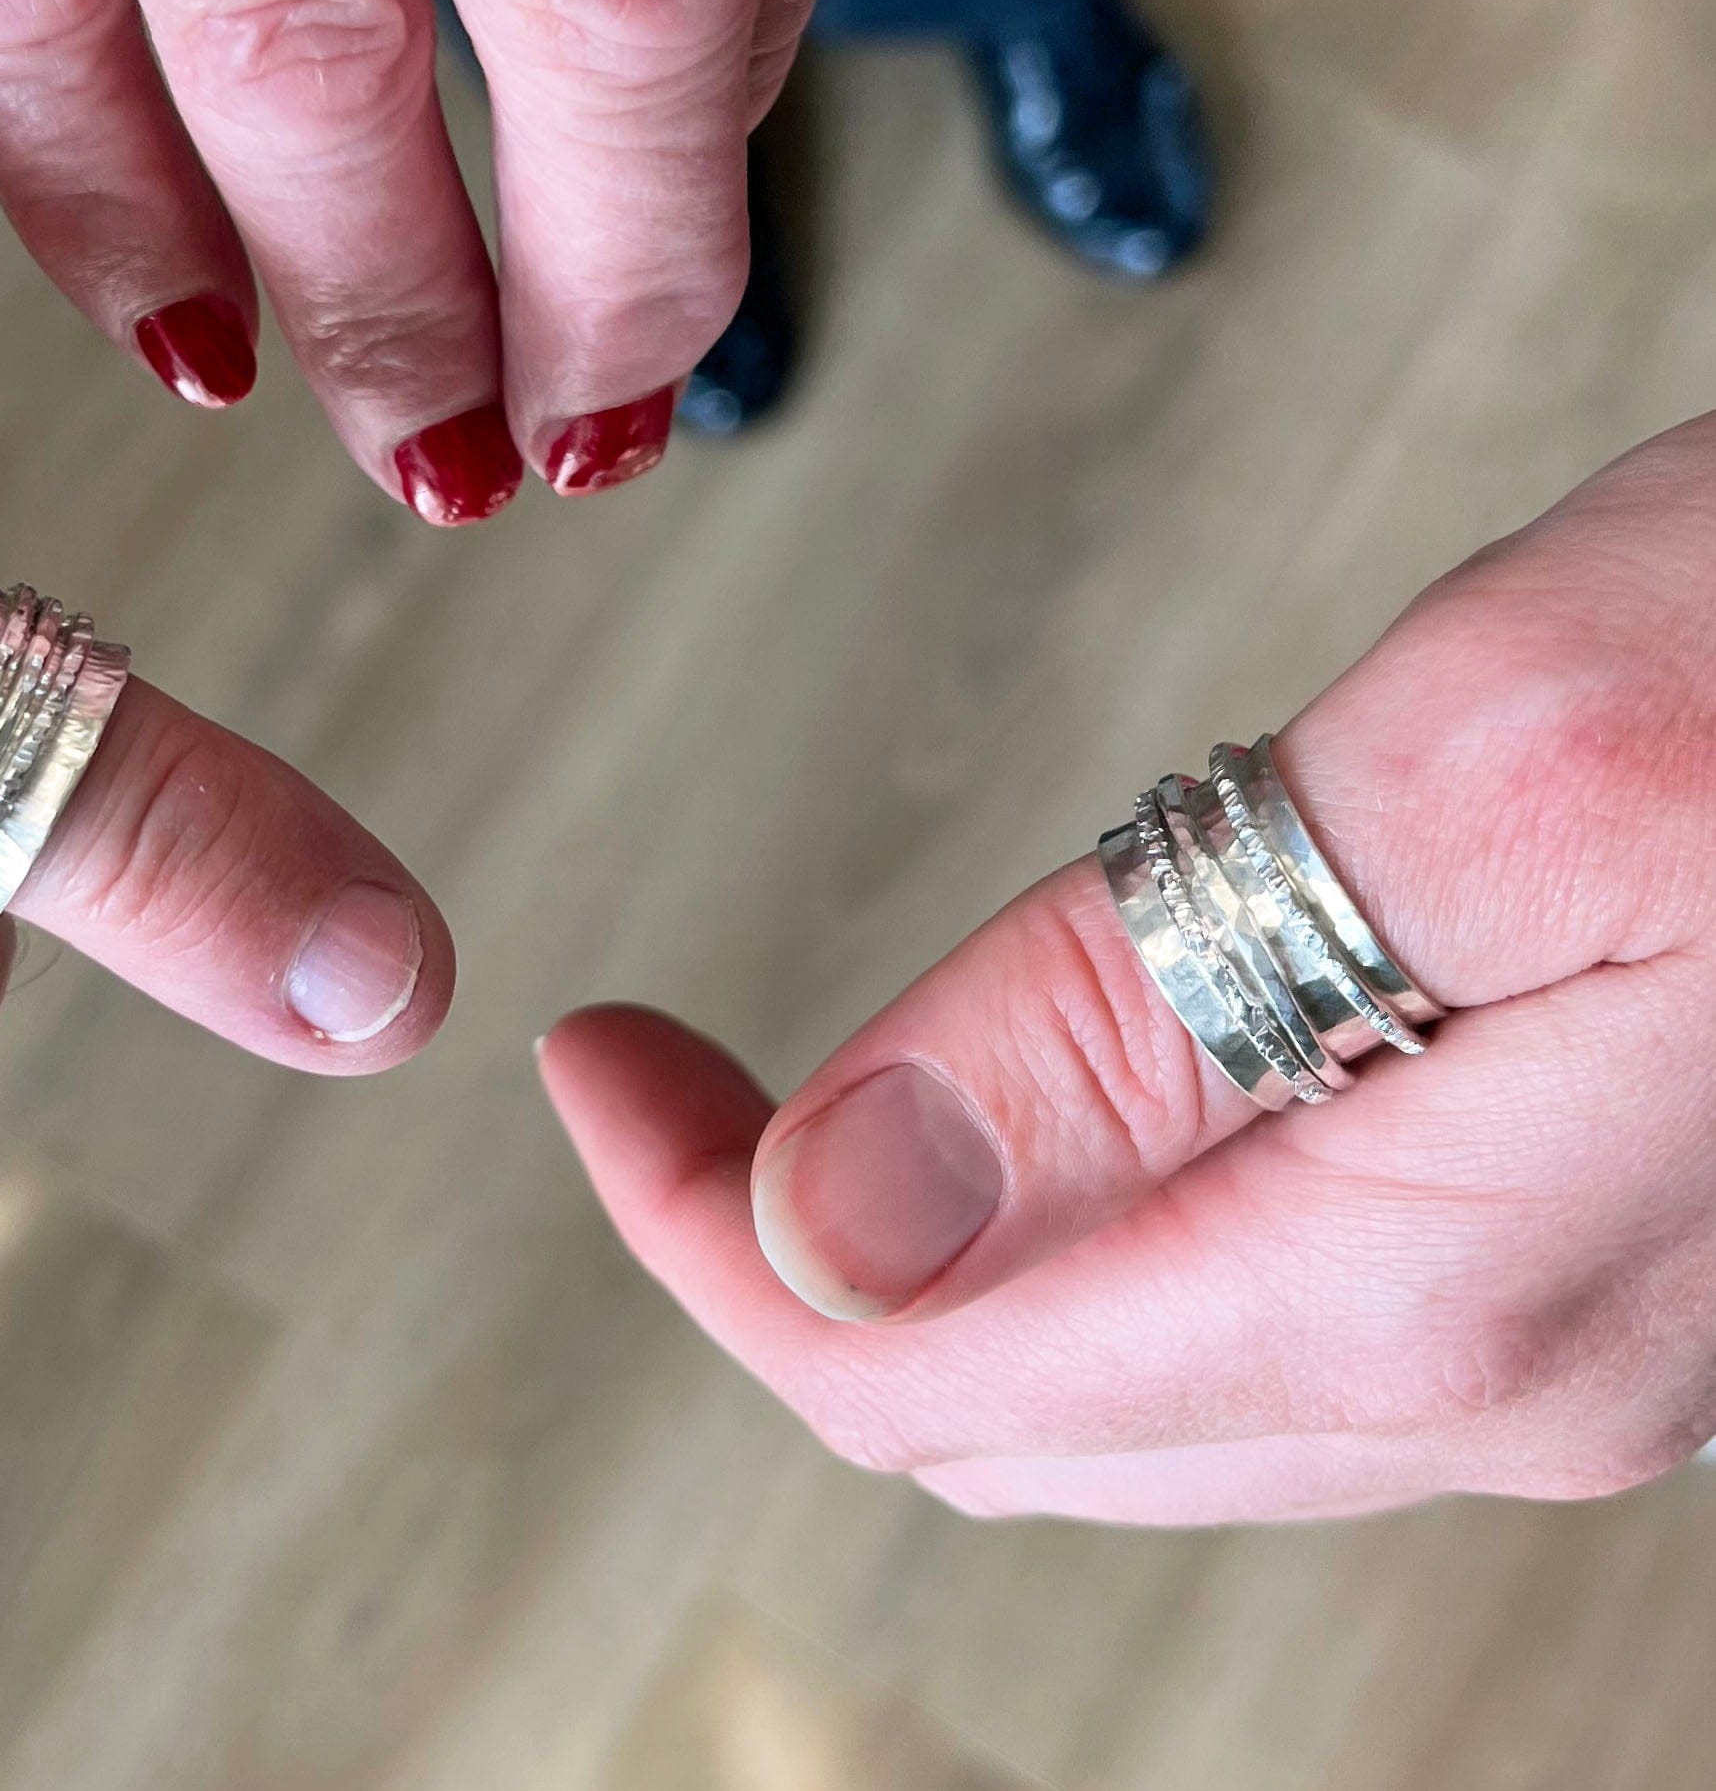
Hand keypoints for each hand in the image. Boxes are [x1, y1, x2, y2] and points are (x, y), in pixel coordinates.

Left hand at [544, 417, 1715, 1519]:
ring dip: (926, 1240)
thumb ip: (1126, 1024)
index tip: (597, 1067)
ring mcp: (1551, 1333)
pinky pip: (1249, 1293)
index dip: (704, 1229)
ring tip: (806, 1079)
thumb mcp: (1481, 775)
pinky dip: (1080, 1209)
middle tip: (661, 1073)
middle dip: (786, 1246)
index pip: (919, 1359)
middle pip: (1006, 1401)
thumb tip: (842, 1236)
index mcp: (1423, 1278)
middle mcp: (1487, 1366)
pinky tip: (1047, 1084)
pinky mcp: (1580, 1246)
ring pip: (1118, 1365)